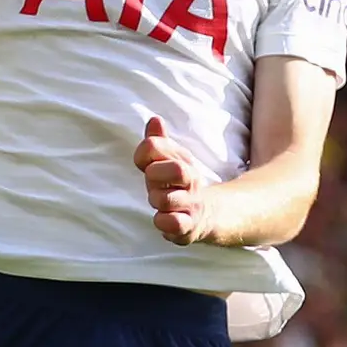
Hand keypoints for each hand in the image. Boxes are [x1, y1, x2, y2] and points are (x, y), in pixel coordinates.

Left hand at [136, 119, 212, 242]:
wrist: (203, 214)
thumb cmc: (174, 185)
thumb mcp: (165, 161)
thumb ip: (157, 142)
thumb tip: (155, 120)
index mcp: (182, 160)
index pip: (154, 146)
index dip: (143, 154)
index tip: (145, 165)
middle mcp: (190, 180)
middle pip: (176, 169)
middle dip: (155, 176)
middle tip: (154, 183)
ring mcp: (191, 204)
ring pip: (165, 199)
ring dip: (155, 200)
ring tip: (160, 202)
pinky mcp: (188, 226)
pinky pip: (172, 223)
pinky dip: (162, 222)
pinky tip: (163, 218)